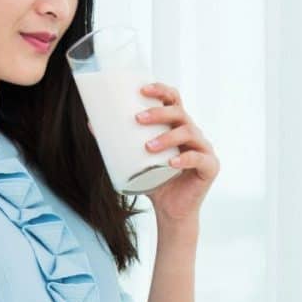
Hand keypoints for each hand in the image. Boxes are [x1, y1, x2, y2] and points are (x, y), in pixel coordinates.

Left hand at [88, 83, 220, 222]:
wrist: (170, 212)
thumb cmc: (155, 182)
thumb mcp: (134, 160)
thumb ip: (118, 143)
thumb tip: (91, 124)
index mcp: (177, 126)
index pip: (174, 99)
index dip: (161, 90)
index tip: (142, 90)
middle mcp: (193, 133)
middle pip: (180, 112)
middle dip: (159, 112)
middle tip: (137, 119)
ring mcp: (204, 149)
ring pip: (189, 132)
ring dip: (167, 137)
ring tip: (148, 146)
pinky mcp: (210, 167)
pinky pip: (199, 159)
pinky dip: (185, 159)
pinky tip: (171, 163)